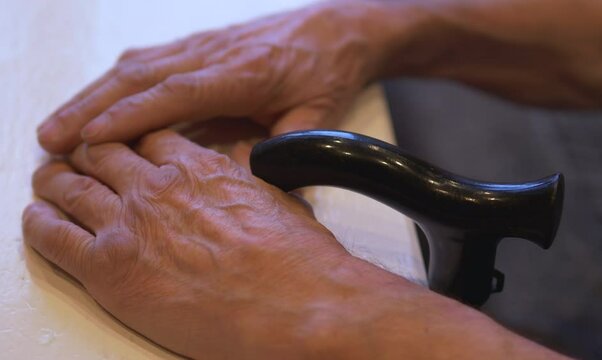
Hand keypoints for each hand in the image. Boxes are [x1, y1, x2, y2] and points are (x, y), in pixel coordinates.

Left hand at [24, 130, 438, 358]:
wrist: (298, 304)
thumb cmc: (297, 260)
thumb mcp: (275, 199)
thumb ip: (244, 176)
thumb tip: (240, 165)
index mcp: (198, 168)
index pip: (145, 134)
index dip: (127, 136)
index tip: (119, 143)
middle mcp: (157, 187)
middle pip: (100, 152)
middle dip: (84, 151)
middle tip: (75, 157)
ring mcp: (130, 224)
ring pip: (69, 186)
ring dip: (53, 181)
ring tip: (48, 183)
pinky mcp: (111, 268)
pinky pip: (53, 235)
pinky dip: (39, 223)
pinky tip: (38, 219)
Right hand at [37, 0, 394, 153]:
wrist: (337, 29)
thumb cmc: (327, 71)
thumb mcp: (317, 118)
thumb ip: (285, 151)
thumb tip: (246, 183)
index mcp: (243, 74)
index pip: (177, 95)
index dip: (131, 116)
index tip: (91, 138)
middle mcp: (214, 55)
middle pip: (141, 78)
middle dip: (90, 107)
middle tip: (50, 138)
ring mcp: (203, 46)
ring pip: (136, 67)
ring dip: (92, 93)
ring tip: (57, 123)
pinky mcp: (200, 45)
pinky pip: (149, 61)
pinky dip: (116, 81)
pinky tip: (95, 97)